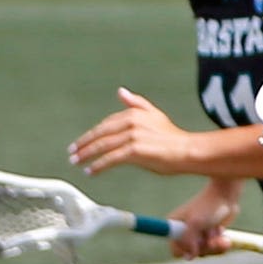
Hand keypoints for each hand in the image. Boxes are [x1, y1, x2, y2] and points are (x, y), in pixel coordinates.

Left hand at [69, 88, 196, 175]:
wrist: (190, 151)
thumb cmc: (175, 138)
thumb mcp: (155, 115)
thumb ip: (137, 104)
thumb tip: (121, 92)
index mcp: (134, 113)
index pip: (106, 124)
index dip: (92, 133)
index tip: (81, 142)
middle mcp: (131, 122)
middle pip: (100, 134)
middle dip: (84, 144)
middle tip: (72, 153)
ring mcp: (132, 136)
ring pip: (102, 146)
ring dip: (87, 155)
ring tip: (77, 162)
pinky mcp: (134, 151)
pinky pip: (111, 159)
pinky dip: (99, 166)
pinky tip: (91, 171)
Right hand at [165, 184, 240, 258]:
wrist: (225, 196)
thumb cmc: (208, 206)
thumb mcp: (195, 222)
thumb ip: (188, 240)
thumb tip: (189, 257)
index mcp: (173, 228)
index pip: (176, 251)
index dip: (188, 250)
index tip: (198, 241)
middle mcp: (183, 233)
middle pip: (192, 254)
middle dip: (206, 247)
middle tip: (212, 237)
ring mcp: (198, 236)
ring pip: (206, 253)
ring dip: (215, 244)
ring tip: (219, 232)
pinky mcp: (210, 237)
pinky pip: (215, 250)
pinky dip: (221, 243)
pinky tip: (223, 233)